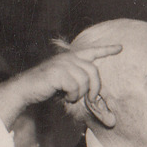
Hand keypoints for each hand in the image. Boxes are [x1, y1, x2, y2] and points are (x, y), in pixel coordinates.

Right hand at [0, 42, 120, 125]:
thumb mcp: (66, 81)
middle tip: (92, 98)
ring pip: (85, 80)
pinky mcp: (57, 73)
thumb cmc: (47, 87)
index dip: (107, 49)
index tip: (120, 48)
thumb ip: (80, 80)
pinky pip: (75, 86)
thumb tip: (95, 94)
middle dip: (95, 87)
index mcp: (71, 58)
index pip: (93, 51)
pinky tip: (64, 96)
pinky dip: (72, 95)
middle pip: (94, 71)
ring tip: (70, 96)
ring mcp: (63, 64)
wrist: (25, 89)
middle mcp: (69, 58)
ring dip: (80, 93)